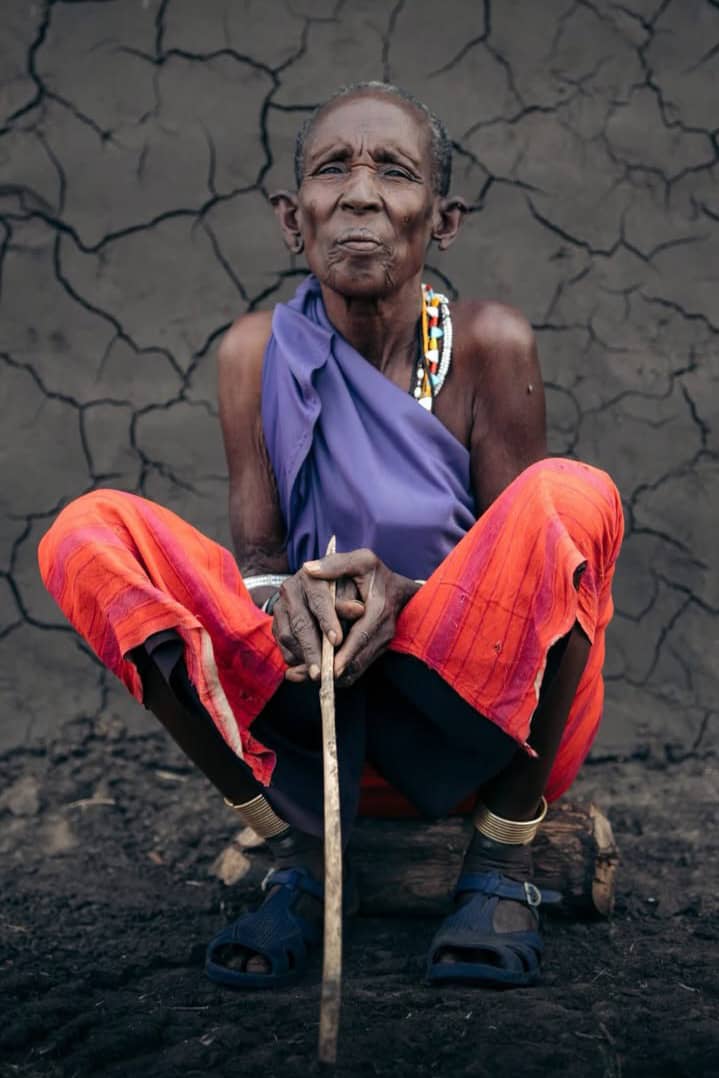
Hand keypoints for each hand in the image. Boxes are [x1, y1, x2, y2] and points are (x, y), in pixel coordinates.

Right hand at [271, 566, 365, 682]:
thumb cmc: (343, 586)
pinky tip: (310, 669)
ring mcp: (280, 608)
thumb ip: (352, 598)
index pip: (318, 599)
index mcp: (311, 577)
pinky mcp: (276, 623)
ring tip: (319, 674)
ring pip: (289, 637)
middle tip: (322, 672)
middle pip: (300, 623)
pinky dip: (296, 660)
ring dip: (303, 658)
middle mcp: (291, 591)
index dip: (327, 620)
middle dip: (312, 650)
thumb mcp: (351, 585)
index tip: (337, 640)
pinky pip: (283, 646)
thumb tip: (359, 610)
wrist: (323, 587)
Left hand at [303, 548, 419, 686]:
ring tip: (304, 676)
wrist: (399, 589)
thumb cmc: (376, 574)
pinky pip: (357, 668)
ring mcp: (381, 643)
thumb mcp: (362, 561)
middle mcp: (383, 631)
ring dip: (333, 676)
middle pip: (357, 659)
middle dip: (333, 671)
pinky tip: (317, 674)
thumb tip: (308, 569)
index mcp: (379, 609)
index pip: (360, 636)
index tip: (329, 667)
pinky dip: (337, 674)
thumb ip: (336, 565)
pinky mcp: (375, 651)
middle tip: (308, 676)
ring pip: (356, 668)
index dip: (345, 653)